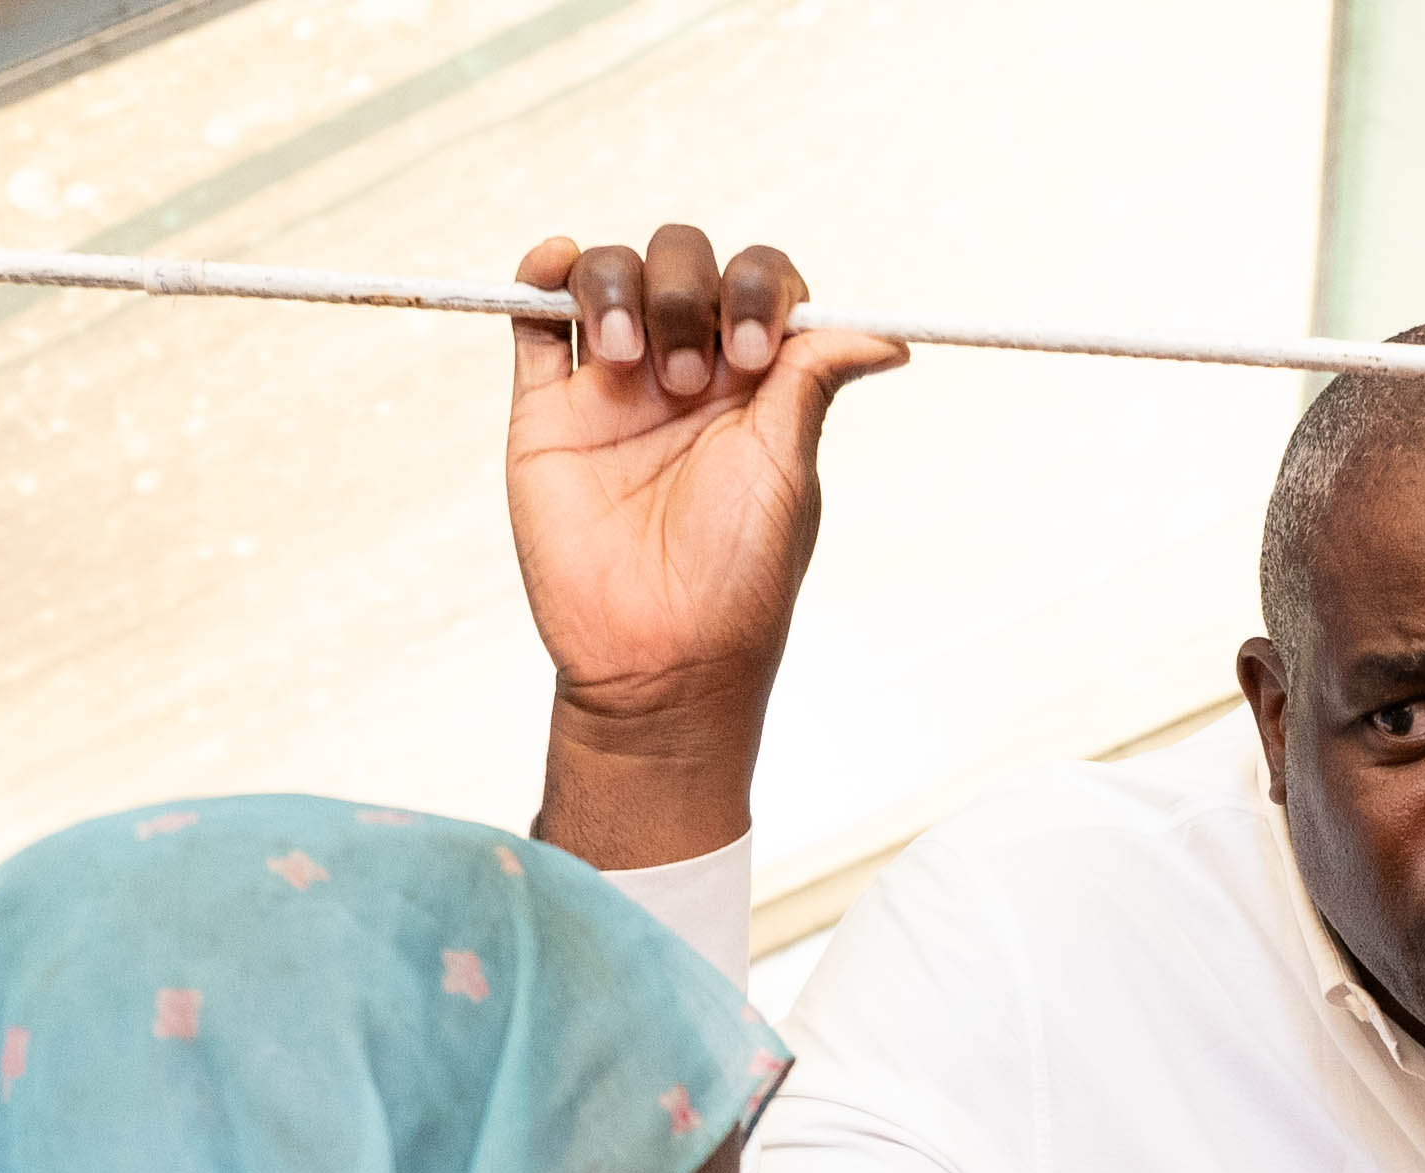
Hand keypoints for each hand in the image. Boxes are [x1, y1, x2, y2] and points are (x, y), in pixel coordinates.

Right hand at [511, 224, 903, 870]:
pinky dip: (540, 270)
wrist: (657, 659)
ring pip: (608, 273)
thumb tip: (891, 334)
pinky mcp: (546, 407)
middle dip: (686, 294)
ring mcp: (611, 385)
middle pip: (680, 262)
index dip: (757, 288)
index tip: (754, 352)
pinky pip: (534, 315)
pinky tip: (555, 269)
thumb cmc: (737, 578)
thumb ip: (812, 381)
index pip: (757, 281)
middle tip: (692, 382)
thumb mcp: (789, 470)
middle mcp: (684, 369)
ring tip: (627, 361)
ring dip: (619, 286)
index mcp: (753, 382)